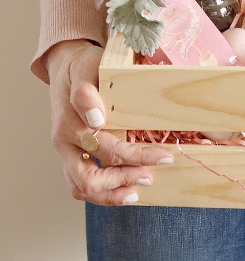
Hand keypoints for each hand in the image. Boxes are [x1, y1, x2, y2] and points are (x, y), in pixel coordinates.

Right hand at [45, 39, 172, 205]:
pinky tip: (126, 191)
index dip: (137, 155)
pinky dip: (103, 193)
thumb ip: (87, 92)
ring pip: (82, 187)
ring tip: (139, 190)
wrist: (67, 66)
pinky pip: (80, 185)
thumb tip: (96, 118)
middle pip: (90, 176)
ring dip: (112, 193)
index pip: (106, 146)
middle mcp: (64, 140)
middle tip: (152, 175)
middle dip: (125, 178)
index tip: (165, 156)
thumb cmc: (83, 66)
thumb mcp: (87, 67)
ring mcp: (65, 152)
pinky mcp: (70, 157)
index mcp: (69, 120)